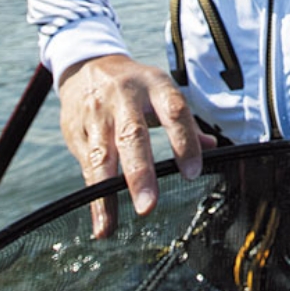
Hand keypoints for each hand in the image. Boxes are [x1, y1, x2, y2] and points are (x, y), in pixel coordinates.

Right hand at [58, 54, 215, 237]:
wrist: (87, 65)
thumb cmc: (135, 86)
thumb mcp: (162, 91)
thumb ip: (185, 121)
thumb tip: (213, 147)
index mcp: (153, 86)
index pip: (174, 111)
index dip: (185, 142)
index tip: (192, 174)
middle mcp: (123, 99)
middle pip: (132, 135)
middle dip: (140, 172)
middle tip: (148, 206)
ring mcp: (96, 115)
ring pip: (102, 156)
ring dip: (107, 193)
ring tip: (113, 225)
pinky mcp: (76, 132)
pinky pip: (86, 168)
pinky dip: (94, 199)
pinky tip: (102, 224)